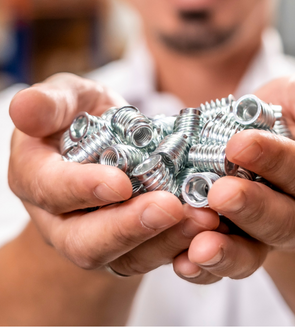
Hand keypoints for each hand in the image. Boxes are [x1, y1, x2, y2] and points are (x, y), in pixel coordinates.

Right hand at [8, 73, 218, 275]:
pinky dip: (181, 244)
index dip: (82, 189)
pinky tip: (207, 227)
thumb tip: (24, 109)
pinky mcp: (129, 247)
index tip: (120, 182)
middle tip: (171, 208)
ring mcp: (98, 238)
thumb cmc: (84, 117)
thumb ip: (50, 103)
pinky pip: (152, 256)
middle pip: (85, 242)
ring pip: (125, 257)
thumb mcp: (68, 99)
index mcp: (37, 178)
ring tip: (203, 220)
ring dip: (165, 240)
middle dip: (129, 228)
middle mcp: (62, 219)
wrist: (107, 146)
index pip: (50, 190)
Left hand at [172, 75, 294, 282]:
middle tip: (220, 193)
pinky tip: (182, 262)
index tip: (240, 144)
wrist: (265, 139)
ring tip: (200, 245)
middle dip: (250, 207)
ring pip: (253, 254)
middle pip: (281, 221)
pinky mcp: (235, 247)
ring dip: (226, 251)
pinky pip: (223, 265)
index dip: (275, 160)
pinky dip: (203, 271)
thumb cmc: (288, 116)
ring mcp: (264, 237)